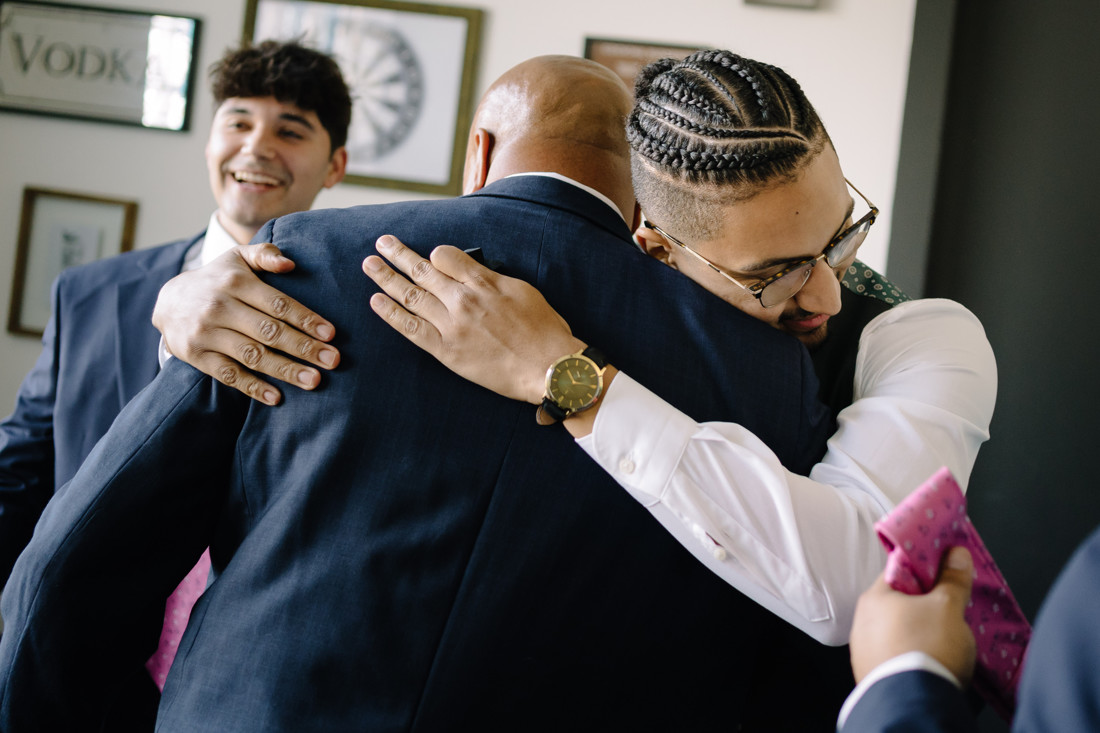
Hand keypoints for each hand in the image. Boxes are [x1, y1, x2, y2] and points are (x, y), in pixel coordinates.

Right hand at [152, 243, 339, 404]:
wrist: (168, 302)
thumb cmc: (217, 279)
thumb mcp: (237, 258)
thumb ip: (265, 255)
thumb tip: (290, 264)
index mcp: (235, 282)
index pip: (277, 303)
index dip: (305, 319)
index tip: (331, 334)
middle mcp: (219, 307)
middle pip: (269, 332)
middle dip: (304, 347)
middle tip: (333, 361)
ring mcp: (206, 333)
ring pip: (252, 355)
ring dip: (285, 370)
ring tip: (314, 381)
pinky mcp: (196, 355)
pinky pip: (228, 375)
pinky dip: (252, 387)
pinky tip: (276, 397)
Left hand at [362, 235, 582, 404]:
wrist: (548, 368)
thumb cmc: (543, 331)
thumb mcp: (524, 292)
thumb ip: (494, 280)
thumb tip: (475, 273)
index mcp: (484, 283)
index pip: (446, 257)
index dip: (435, 255)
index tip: (429, 256)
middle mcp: (464, 300)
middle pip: (423, 270)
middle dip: (399, 254)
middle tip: (381, 243)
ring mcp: (452, 325)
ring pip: (411, 295)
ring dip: (386, 278)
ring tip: (370, 265)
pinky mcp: (446, 351)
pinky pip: (412, 328)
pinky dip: (392, 314)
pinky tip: (376, 301)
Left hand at [849, 546, 976, 686]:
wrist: (914, 703)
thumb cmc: (927, 648)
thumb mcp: (948, 607)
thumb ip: (952, 579)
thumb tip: (956, 554)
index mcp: (874, 597)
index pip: (900, 571)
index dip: (926, 570)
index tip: (946, 574)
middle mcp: (862, 621)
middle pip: (899, 603)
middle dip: (925, 605)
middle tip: (950, 609)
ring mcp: (864, 650)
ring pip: (897, 631)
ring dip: (918, 632)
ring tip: (944, 640)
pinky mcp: (872, 674)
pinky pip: (895, 656)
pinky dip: (912, 655)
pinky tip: (930, 661)